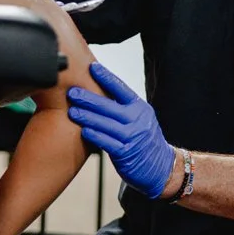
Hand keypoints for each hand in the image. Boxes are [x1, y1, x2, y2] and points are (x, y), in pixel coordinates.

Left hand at [67, 62, 176, 199]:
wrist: (161, 167)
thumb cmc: (143, 140)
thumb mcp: (138, 119)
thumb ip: (121, 107)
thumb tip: (97, 91)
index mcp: (140, 108)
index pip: (121, 88)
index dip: (106, 77)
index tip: (92, 67)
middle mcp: (137, 120)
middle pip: (109, 106)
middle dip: (89, 98)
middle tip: (72, 92)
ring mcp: (132, 137)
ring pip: (106, 124)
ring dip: (87, 117)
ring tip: (72, 111)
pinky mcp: (126, 153)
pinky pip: (108, 142)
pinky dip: (95, 136)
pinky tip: (84, 130)